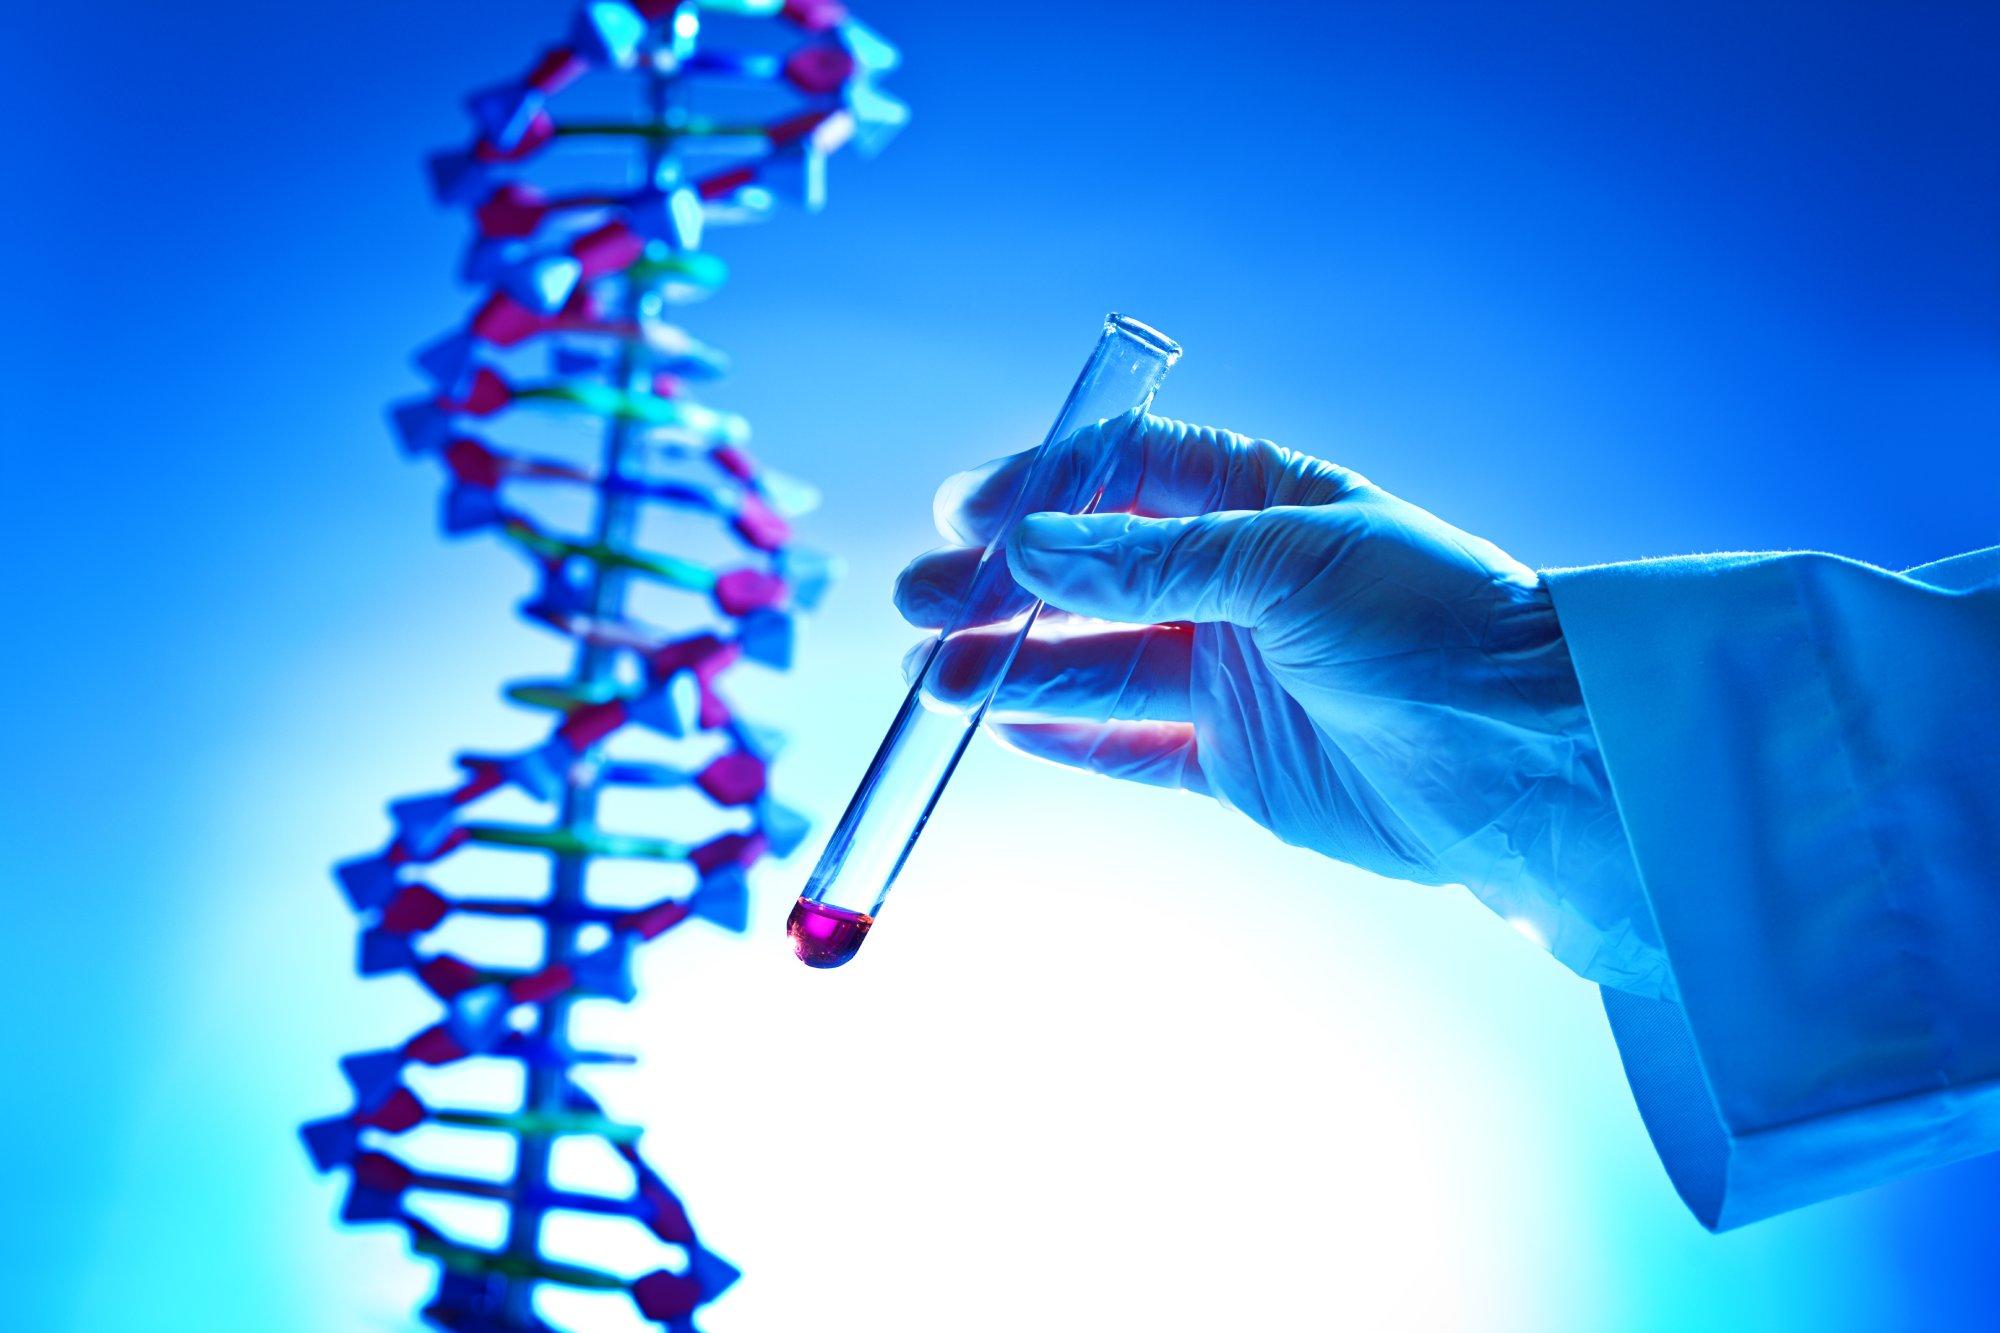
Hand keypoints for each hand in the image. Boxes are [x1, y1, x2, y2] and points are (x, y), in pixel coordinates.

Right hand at [894, 415, 1668, 996]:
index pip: (1127, 478)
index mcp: (1264, 503)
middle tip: (916, 601)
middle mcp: (1239, 585)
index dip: (1042, 490)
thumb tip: (1029, 549)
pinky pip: (1130, 746)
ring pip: (1095, 666)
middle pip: (1091, 579)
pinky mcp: (1237, 762)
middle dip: (1001, 588)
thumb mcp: (1289, 564)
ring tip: (929, 672)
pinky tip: (1003, 723)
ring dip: (1011, 665)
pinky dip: (1066, 737)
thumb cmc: (1440, 624)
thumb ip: (1152, 562)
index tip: (964, 515)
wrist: (1531, 755)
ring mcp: (1234, 675)